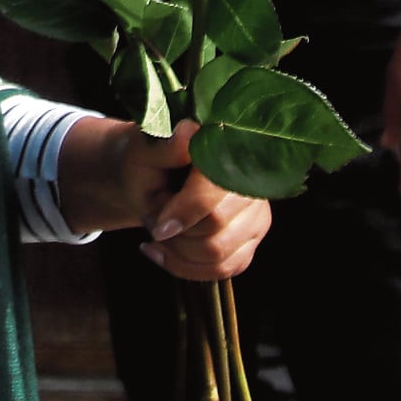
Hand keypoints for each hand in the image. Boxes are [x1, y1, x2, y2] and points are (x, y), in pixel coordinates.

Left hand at [61, 117, 270, 280]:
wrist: (148, 178)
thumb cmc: (145, 162)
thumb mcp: (143, 151)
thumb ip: (164, 146)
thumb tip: (187, 132)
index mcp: (226, 147)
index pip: (216, 191)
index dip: (185, 213)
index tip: (158, 228)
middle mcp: (252, 178)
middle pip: (217, 227)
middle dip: (177, 235)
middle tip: (155, 225)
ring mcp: (257, 209)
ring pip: (220, 254)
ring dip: (179, 254)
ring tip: (159, 237)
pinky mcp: (253, 235)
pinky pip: (226, 268)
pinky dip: (188, 268)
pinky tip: (165, 254)